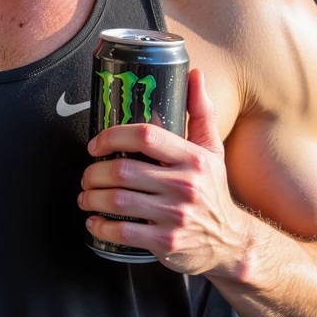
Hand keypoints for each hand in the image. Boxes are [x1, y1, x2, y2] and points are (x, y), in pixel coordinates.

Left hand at [78, 68, 249, 276]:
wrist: (231, 243)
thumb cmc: (214, 192)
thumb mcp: (213, 151)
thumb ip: (201, 113)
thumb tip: (195, 74)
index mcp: (192, 158)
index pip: (145, 135)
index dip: (112, 136)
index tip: (96, 144)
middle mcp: (185, 185)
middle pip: (122, 170)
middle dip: (94, 172)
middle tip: (87, 175)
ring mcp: (175, 216)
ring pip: (117, 201)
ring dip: (91, 198)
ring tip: (85, 196)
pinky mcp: (166, 242)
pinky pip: (122, 233)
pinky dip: (100, 226)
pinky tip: (94, 221)